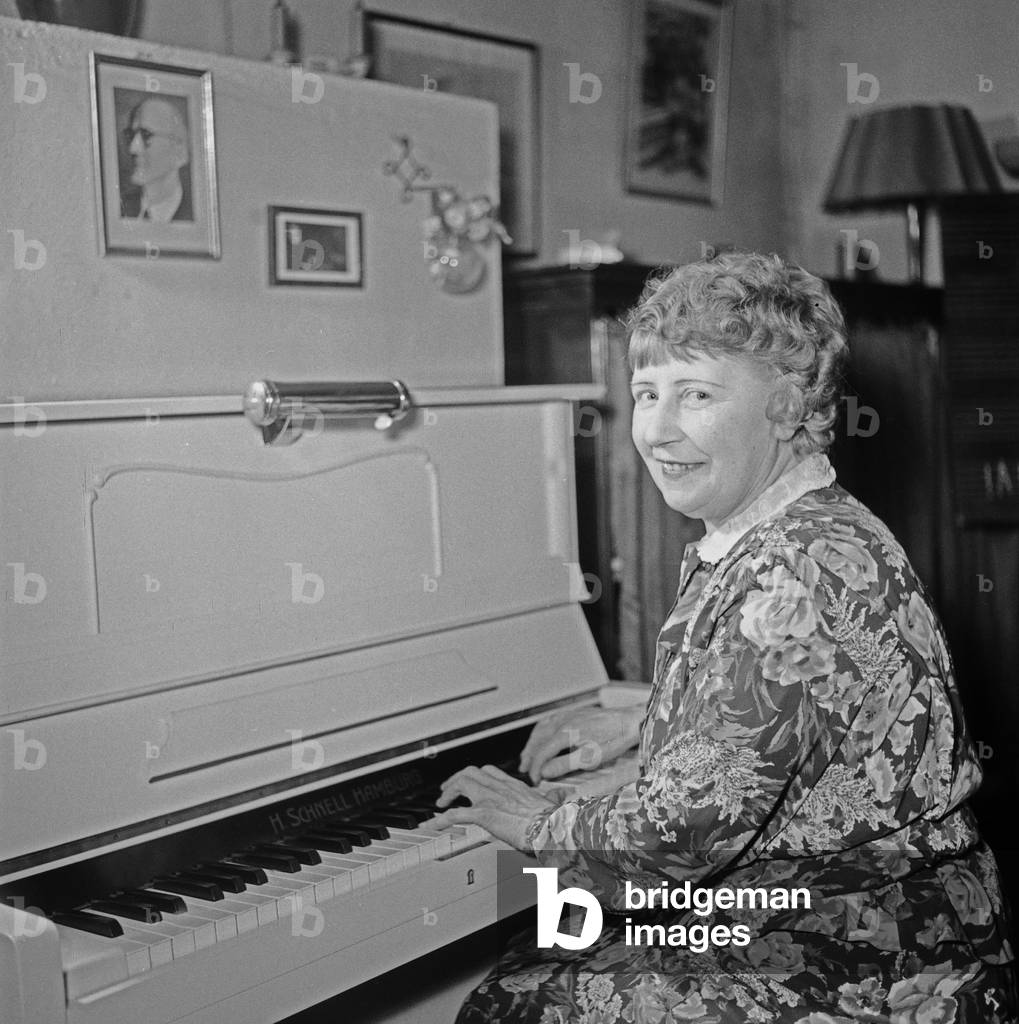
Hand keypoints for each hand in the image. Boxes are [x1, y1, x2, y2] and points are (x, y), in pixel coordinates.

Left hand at [432, 764, 556, 850]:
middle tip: (447, 790)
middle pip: (471, 773)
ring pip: (460, 784)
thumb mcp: (552, 803)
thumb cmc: (553, 819)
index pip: (490, 771)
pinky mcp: (484, 814)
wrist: (550, 827)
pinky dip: (440, 819)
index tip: (471, 781)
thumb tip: (561, 797)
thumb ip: (552, 797)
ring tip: (439, 805)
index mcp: (513, 785)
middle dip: (455, 779)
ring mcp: (490, 799)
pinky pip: (455, 814)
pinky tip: (432, 825)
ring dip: (447, 793)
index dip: (477, 775)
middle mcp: (499, 788)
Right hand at [518, 706, 642, 782]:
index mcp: (564, 733)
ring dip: (532, 743)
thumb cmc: (613, 740)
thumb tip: (544, 772)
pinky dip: (540, 730)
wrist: (630, 720)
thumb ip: (564, 764)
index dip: (536, 769)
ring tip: (527, 755)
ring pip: (541, 729)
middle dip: (530, 757)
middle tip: (525, 771)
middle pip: (538, 740)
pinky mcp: (574, 712)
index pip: (542, 754)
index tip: (535, 781)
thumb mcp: (590, 758)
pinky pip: (549, 719)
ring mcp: (567, 715)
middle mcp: (562, 721)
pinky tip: (541, 735)